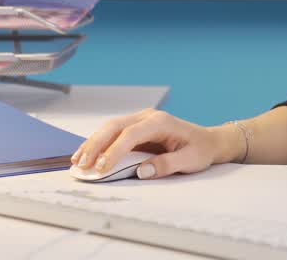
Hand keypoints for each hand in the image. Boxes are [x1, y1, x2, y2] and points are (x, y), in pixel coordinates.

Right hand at [71, 109, 238, 179]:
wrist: (208, 140)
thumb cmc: (200, 149)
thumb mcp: (191, 160)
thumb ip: (167, 165)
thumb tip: (142, 171)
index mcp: (160, 122)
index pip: (131, 134)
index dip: (114, 151)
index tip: (102, 168)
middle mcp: (147, 116)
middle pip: (114, 126)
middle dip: (95, 145)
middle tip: (82, 165)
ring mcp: (140, 120)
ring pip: (110, 128)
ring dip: (92, 143)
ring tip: (77, 161)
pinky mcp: (136, 128)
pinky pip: (113, 133)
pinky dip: (98, 143)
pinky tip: (86, 155)